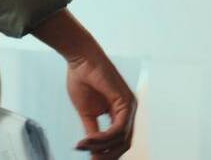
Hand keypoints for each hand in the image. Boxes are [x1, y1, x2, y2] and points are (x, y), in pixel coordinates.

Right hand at [30, 10, 136, 158]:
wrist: (81, 60)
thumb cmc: (83, 80)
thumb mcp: (87, 113)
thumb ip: (93, 131)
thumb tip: (92, 151)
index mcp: (121, 113)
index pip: (121, 141)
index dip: (108, 154)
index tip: (91, 159)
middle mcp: (129, 110)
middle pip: (125, 143)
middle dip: (108, 156)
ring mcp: (130, 105)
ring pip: (121, 138)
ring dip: (101, 147)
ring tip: (83, 147)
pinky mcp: (125, 101)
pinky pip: (118, 128)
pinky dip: (102, 138)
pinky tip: (88, 140)